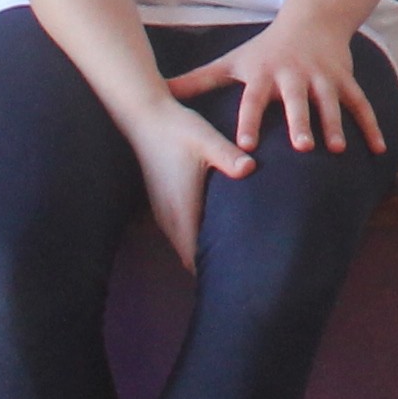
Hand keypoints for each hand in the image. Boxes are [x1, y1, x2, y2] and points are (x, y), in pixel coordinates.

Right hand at [131, 97, 256, 268]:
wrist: (147, 117)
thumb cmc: (179, 129)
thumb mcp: (206, 140)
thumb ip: (228, 156)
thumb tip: (250, 169)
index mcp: (180, 209)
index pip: (194, 256)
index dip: (212, 272)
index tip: (235, 281)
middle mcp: (169, 216)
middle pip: (189, 257)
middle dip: (211, 267)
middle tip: (243, 276)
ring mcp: (164, 210)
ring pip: (184, 245)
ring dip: (202, 254)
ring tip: (233, 260)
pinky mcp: (164, 201)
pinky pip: (181, 232)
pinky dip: (195, 240)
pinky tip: (216, 233)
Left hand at [172, 16, 387, 156]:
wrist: (312, 18)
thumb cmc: (265, 48)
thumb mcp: (232, 61)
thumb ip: (198, 81)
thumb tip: (162, 92)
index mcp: (264, 76)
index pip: (253, 100)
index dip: (249, 121)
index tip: (244, 145)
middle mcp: (294, 76)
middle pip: (297, 101)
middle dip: (301, 122)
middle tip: (302, 147)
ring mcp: (323, 77)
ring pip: (330, 103)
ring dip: (335, 125)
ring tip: (337, 150)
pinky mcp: (344, 79)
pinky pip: (360, 104)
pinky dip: (371, 126)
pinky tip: (377, 150)